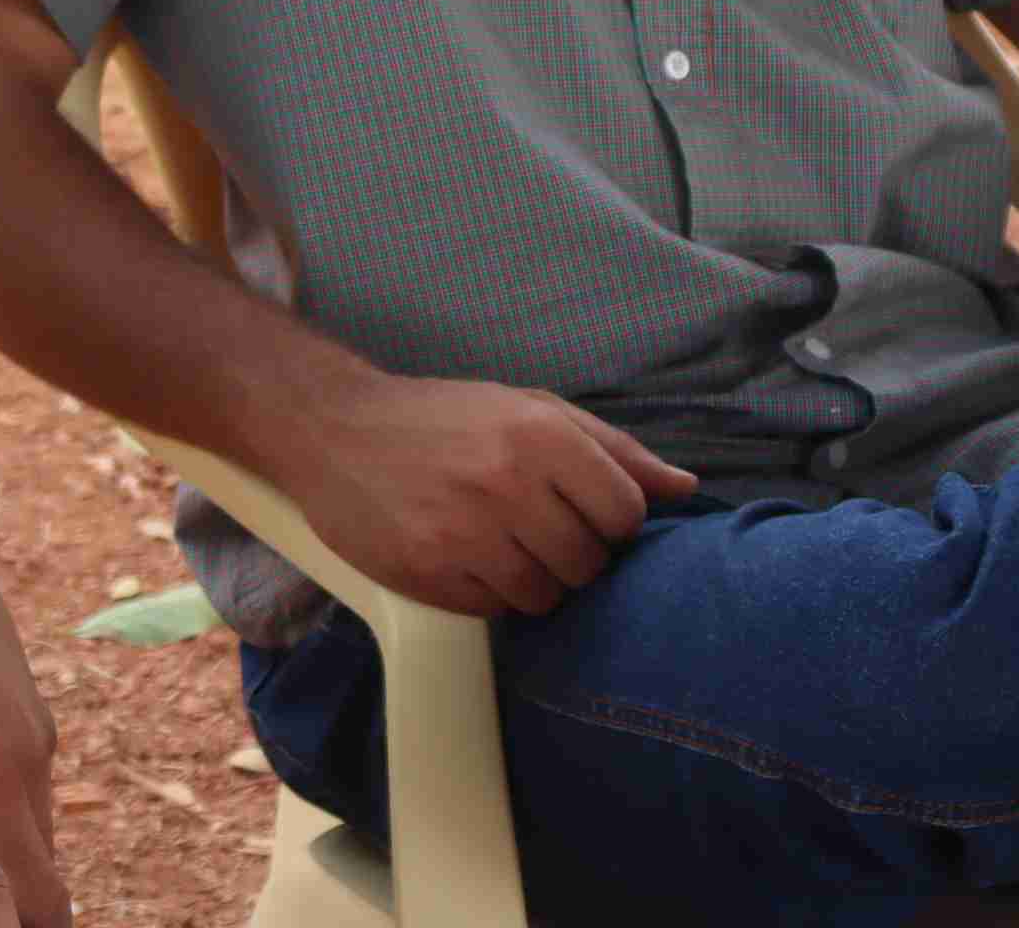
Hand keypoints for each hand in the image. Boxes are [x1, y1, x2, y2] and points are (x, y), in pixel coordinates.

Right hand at [276, 372, 697, 617]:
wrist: (332, 428)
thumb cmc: (442, 418)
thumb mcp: (527, 408)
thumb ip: (611, 448)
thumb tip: (686, 488)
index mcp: (541, 433)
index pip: (625, 514)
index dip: (609, 522)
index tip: (580, 512)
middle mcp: (507, 482)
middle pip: (589, 563)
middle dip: (570, 553)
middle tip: (531, 527)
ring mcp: (465, 532)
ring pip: (546, 596)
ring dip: (530, 579)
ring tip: (495, 542)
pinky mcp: (429, 573)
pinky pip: (494, 610)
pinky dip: (487, 592)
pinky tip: (461, 555)